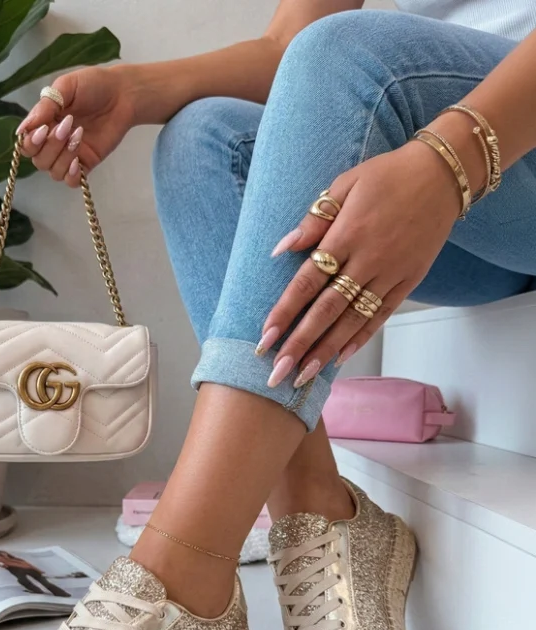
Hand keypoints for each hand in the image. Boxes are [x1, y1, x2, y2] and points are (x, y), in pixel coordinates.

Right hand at [18, 66, 135, 187]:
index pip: (26, 145)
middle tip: (68, 125)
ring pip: (54, 172)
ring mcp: (69, 155)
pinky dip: (71, 175)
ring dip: (64, 156)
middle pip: (39, 161)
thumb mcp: (65, 88)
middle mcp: (52, 143)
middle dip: (51, 146)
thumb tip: (21, 130)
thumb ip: (44, 108)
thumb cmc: (92, 85)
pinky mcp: (86, 163)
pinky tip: (78, 161)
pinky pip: (71, 181)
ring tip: (79, 133)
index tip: (44, 129)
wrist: (122, 94)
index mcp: (43, 124)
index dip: (31, 142)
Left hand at [260, 141, 461, 387]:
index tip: (265, 337)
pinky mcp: (408, 281)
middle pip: (327, 310)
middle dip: (300, 344)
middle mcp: (369, 260)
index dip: (285, 312)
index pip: (308, 282)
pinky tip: (339, 357)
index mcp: (348, 235)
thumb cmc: (386, 176)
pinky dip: (360, 338)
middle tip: (278, 372)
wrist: (443, 175)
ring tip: (303, 376)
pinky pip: (381, 315)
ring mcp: (391, 274)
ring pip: (353, 320)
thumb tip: (282, 248)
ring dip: (326, 350)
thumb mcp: (345, 184)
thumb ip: (314, 219)